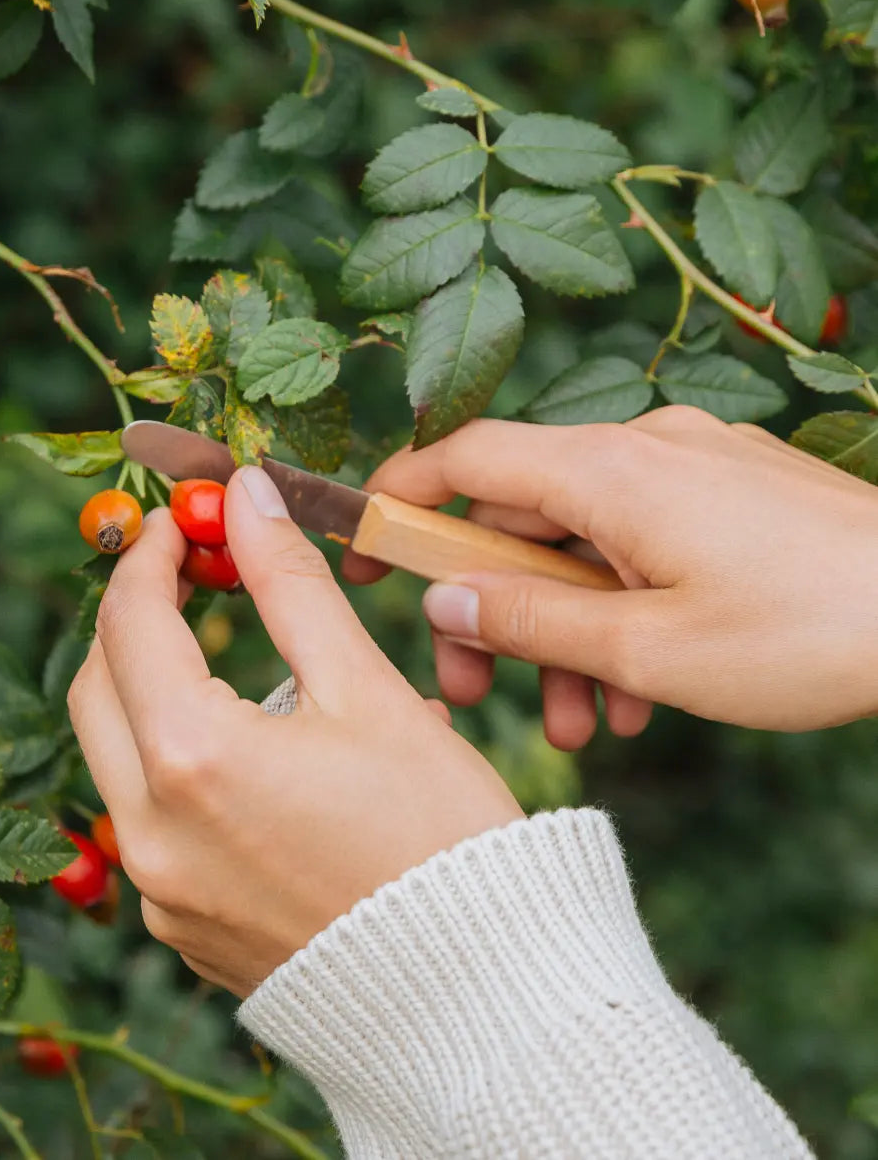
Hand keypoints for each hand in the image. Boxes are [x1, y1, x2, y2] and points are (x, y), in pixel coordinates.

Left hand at [68, 469, 521, 996]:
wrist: (479, 997)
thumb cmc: (440, 835)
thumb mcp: (367, 690)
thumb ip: (290, 585)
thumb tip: (245, 496)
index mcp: (191, 759)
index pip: (131, 621)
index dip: (153, 554)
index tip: (184, 519)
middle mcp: (151, 832)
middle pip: (98, 688)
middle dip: (134, 621)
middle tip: (191, 578)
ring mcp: (159, 890)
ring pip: (116, 757)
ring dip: (151, 693)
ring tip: (232, 663)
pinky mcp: (180, 927)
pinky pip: (150, 823)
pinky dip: (177, 767)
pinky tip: (251, 755)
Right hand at [345, 405, 877, 741]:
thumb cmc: (809, 633)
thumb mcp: (647, 650)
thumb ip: (528, 619)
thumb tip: (441, 597)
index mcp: (610, 471)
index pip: (464, 457)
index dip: (397, 501)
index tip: (362, 555)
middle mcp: (645, 449)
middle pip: (521, 515)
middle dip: (491, 608)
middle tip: (474, 691)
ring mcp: (695, 468)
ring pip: (586, 543)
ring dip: (564, 629)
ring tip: (584, 723)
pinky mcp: (733, 495)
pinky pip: (645, 543)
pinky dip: (623, 609)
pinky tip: (643, 691)